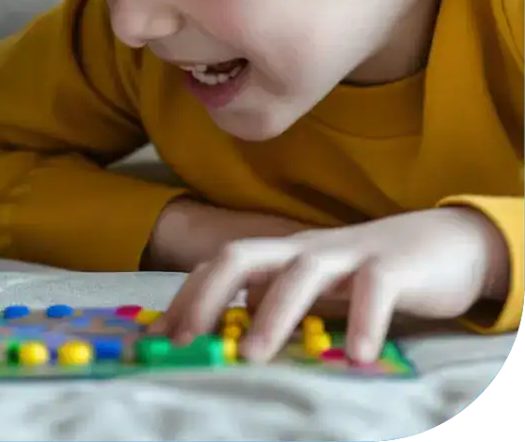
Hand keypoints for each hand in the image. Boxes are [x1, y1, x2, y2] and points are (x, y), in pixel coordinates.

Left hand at [152, 207, 509, 364]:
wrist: (443, 243)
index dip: (186, 297)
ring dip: (274, 314)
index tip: (159, 337)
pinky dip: (364, 321)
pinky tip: (356, 356)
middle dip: (208, 295)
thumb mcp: (314, 289)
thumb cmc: (366, 274)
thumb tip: (229, 330)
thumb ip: (275, 301)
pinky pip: (373, 289)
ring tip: (253, 357)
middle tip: (187, 341)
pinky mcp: (392, 267)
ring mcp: (347, 254)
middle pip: (243, 256)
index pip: (219, 266)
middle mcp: (303, 249)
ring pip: (301, 273)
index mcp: (280, 255)